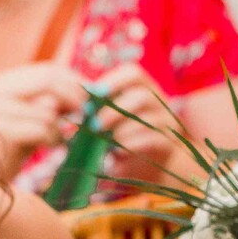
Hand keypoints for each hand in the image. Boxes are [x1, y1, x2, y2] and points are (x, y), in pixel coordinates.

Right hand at [0, 62, 85, 178]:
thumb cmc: (13, 147)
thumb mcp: (34, 118)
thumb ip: (53, 102)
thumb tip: (85, 91)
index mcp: (6, 81)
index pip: (48, 70)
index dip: (75, 80)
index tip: (93, 93)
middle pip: (50, 81)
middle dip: (75, 96)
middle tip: (88, 112)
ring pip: (48, 109)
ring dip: (60, 128)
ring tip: (56, 139)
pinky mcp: (2, 131)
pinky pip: (42, 129)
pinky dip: (52, 139)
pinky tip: (48, 146)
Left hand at [93, 63, 181, 185]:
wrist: (154, 164)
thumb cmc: (126, 138)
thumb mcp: (112, 123)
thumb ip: (97, 117)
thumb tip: (69, 125)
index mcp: (145, 89)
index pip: (133, 74)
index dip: (113, 81)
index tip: (94, 95)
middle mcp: (159, 102)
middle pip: (142, 95)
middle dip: (114, 110)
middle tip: (95, 125)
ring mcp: (167, 122)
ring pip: (149, 118)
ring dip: (123, 129)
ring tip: (106, 142)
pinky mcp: (169, 143)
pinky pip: (153, 139)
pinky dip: (132, 145)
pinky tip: (118, 153)